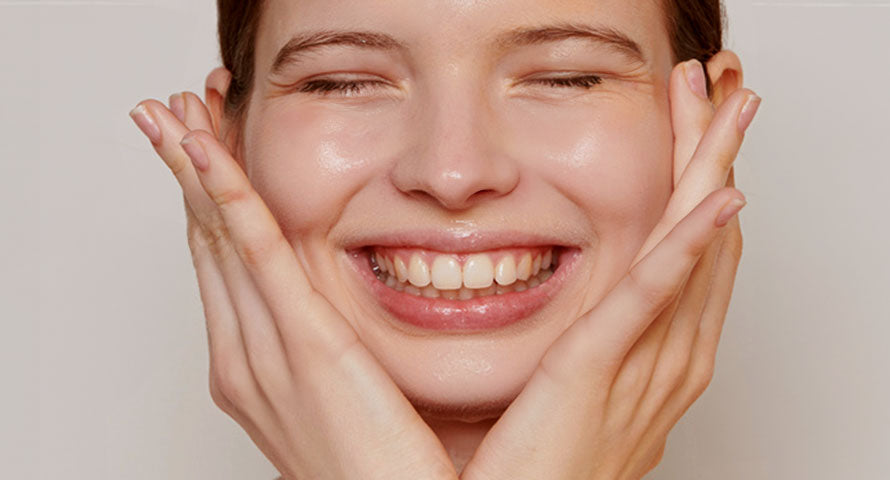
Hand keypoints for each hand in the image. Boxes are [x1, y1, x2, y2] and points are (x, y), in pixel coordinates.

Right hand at [129, 94, 457, 479]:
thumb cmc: (381, 475)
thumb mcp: (342, 410)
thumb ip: (328, 363)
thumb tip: (333, 333)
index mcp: (253, 371)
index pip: (224, 270)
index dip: (209, 204)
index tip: (204, 152)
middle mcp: (245, 359)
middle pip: (209, 245)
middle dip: (189, 175)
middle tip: (175, 113)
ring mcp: (266, 352)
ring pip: (220, 239)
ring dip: (197, 170)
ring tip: (177, 111)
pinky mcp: (306, 345)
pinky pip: (256, 254)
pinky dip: (226, 196)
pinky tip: (205, 151)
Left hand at [459, 59, 759, 479]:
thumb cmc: (539, 471)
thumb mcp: (582, 398)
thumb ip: (593, 350)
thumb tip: (588, 317)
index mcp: (661, 361)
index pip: (694, 256)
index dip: (702, 186)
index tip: (696, 126)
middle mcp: (670, 358)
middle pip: (708, 238)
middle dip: (714, 159)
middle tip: (721, 90)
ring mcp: (645, 365)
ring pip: (693, 249)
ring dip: (708, 172)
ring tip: (723, 106)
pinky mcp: (597, 369)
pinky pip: (652, 296)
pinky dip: (686, 245)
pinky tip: (715, 199)